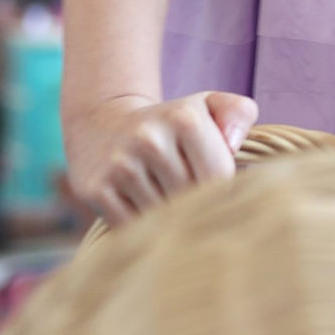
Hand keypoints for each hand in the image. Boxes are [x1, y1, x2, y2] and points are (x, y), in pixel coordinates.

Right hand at [64, 90, 258, 226]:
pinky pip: (131, 227)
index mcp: (185, 118)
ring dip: (168, 219)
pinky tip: (142, 210)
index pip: (219, 178)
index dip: (220, 189)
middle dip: (194, 205)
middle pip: (190, 200)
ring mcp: (121, 165)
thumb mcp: (207, 106)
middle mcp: (150, 139)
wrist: (104, 123)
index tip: (212, 185)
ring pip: (162, 217)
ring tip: (165, 202)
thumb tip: (233, 144)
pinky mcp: (96, 189)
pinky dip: (140, 227)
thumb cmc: (171, 123)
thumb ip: (238, 113)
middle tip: (189, 198)